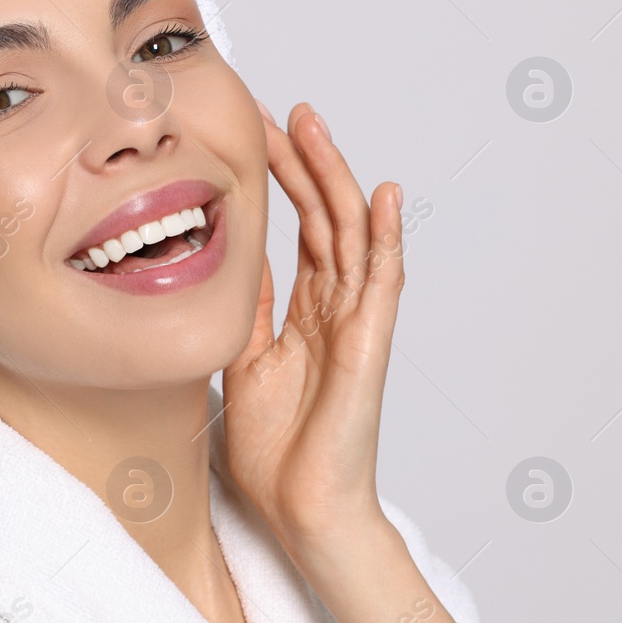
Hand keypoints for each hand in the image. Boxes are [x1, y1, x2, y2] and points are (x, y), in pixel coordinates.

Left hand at [221, 101, 405, 554]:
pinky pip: (383, 283)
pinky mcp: (369, 346)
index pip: (300, 229)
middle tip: (281, 111)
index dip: (280, 179)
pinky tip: (384, 195)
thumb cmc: (277, 454)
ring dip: (336, 179)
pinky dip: (387, 238)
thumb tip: (233, 264)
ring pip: (354, 235)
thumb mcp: (243, 363)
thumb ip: (248, 313)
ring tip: (315, 127)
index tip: (253, 132)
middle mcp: (336, 310)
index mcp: (306, 314)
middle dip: (304, 162)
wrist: (302, 511)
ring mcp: (357, 325)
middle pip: (327, 218)